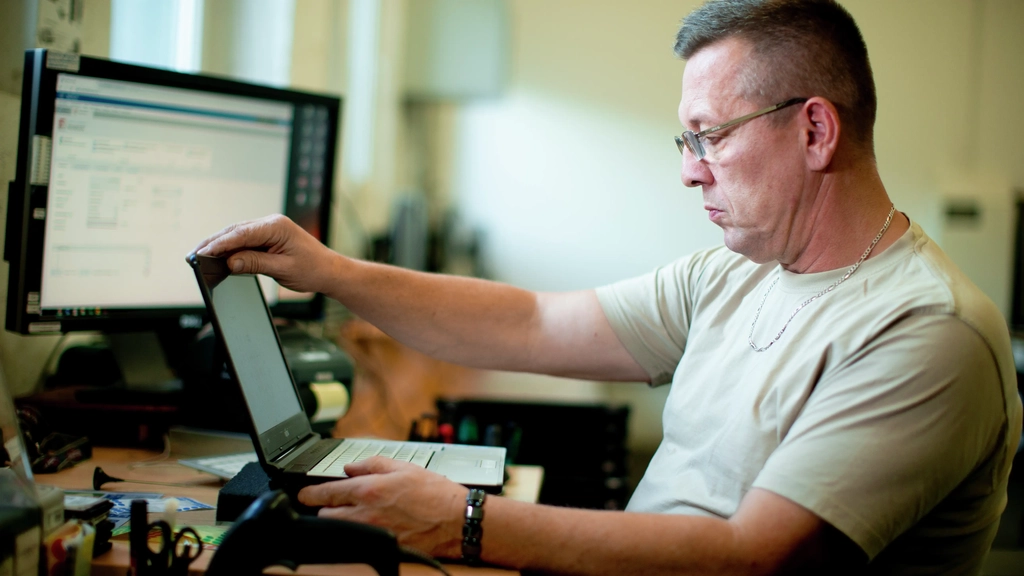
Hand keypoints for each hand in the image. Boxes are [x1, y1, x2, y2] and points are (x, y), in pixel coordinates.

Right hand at [190, 214, 337, 293]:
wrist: (329, 271)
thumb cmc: (313, 269)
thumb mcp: (283, 270)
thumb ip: (256, 263)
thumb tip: (231, 262)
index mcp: (276, 227)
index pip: (242, 233)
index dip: (220, 243)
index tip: (203, 252)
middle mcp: (271, 224)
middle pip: (236, 231)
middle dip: (214, 242)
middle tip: (193, 255)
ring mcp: (269, 230)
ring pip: (237, 235)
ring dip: (220, 245)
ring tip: (200, 255)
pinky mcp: (267, 238)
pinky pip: (244, 241)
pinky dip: (231, 248)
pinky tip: (218, 256)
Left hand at [297, 457, 466, 556]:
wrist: (456, 521)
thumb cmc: (436, 494)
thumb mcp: (404, 467)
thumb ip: (373, 464)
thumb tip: (351, 467)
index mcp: (369, 490)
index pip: (327, 492)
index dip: (310, 493)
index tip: (303, 493)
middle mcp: (366, 514)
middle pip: (326, 515)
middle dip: (326, 507)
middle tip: (334, 502)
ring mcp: (372, 533)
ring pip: (339, 529)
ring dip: (339, 521)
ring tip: (353, 514)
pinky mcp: (381, 547)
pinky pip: (357, 540)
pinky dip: (357, 532)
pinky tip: (369, 526)